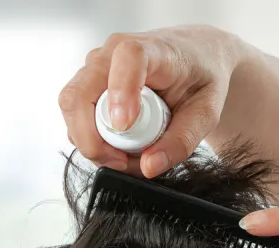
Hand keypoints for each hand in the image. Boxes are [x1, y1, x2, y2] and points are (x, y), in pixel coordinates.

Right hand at [59, 25, 239, 176]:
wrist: (193, 57)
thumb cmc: (200, 77)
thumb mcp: (206, 112)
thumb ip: (181, 140)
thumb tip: (149, 166)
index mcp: (152, 50)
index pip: (127, 58)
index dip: (120, 91)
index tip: (124, 126)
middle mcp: (113, 53)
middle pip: (79, 94)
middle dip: (93, 140)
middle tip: (122, 162)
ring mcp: (94, 68)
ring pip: (72, 110)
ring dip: (92, 143)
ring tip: (125, 157)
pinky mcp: (86, 85)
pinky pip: (76, 118)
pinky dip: (92, 140)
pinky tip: (117, 148)